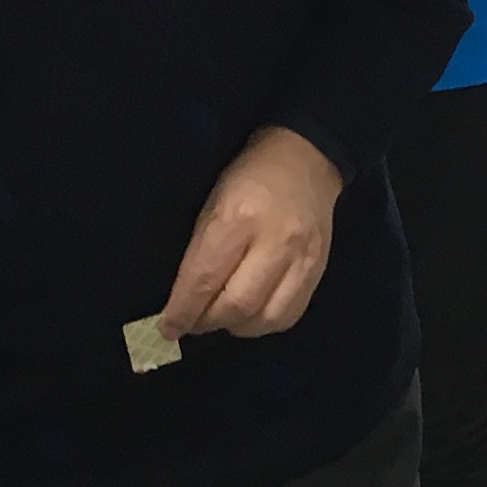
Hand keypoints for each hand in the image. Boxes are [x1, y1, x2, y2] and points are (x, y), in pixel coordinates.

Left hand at [160, 124, 343, 339]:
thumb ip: (201, 250)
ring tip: (222, 319)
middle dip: (207, 322)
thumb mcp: (213, 202)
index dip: (183, 311)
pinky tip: (251, 315)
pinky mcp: (319, 270)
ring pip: (265, 318)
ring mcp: (302, 259)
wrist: (305, 159)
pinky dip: (264, 324)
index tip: (168, 327)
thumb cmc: (248, 176)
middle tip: (193, 323)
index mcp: (238, 217)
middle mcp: (274, 241)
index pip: (205, 278)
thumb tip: (185, 298)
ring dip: (236, 327)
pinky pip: (290, 315)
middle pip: (237, 305)